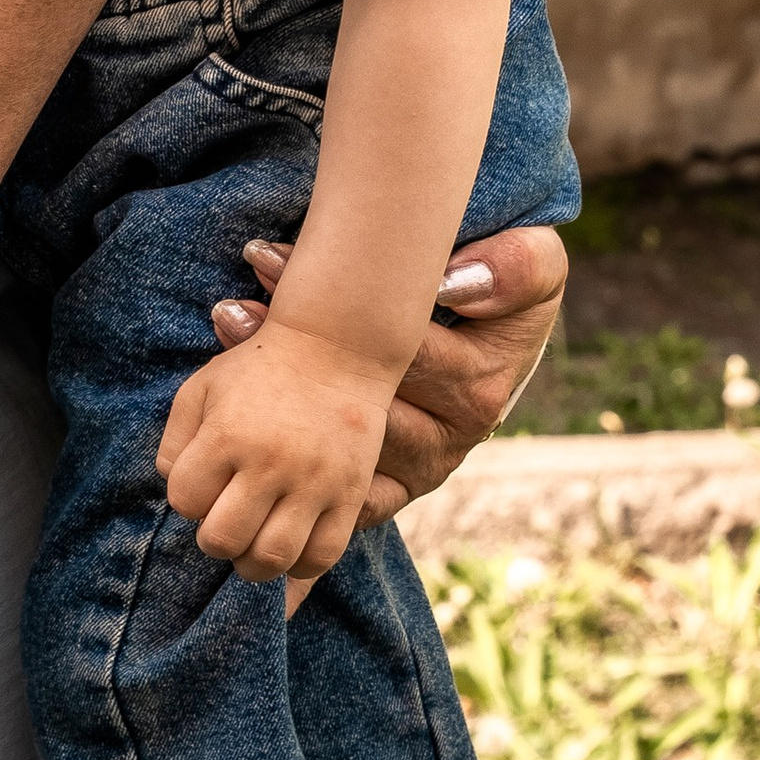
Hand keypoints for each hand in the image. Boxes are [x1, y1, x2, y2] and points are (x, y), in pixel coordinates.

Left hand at [158, 318, 394, 581]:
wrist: (334, 349)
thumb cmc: (257, 370)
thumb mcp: (201, 388)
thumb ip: (175, 440)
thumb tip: (176, 490)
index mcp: (226, 435)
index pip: (185, 500)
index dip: (188, 499)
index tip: (202, 487)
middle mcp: (269, 463)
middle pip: (223, 539)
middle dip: (214, 541)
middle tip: (223, 526)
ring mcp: (313, 482)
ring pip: (272, 557)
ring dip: (252, 564)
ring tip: (251, 548)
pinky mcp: (349, 494)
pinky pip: (323, 556)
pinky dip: (300, 569)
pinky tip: (289, 555)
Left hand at [207, 223, 568, 527]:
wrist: (505, 337)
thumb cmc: (509, 289)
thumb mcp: (533, 265)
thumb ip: (512, 270)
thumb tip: (457, 286)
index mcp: (477, 390)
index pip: (396, 350)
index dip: (329, 309)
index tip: (266, 259)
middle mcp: (445, 440)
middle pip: (355, 404)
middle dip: (285, 350)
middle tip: (228, 310)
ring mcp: (415, 470)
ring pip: (333, 449)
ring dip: (273, 400)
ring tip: (226, 338)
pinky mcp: (390, 488)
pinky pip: (335, 499)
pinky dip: (286, 472)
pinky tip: (235, 438)